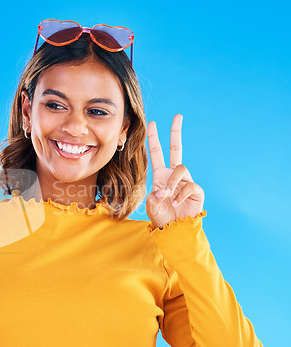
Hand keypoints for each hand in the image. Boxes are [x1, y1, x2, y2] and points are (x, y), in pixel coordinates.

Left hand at [145, 114, 203, 228]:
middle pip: (175, 149)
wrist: (174, 230)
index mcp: (160, 175)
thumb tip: (164, 191)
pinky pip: (190, 185)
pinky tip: (176, 203)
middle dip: (175, 132)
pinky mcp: (196, 190)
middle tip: (177, 116)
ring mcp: (185, 181)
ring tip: (168, 196)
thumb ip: (153, 198)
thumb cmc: (161, 218)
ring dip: (172, 181)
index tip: (152, 123)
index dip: (154, 138)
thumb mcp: (151, 208)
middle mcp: (173, 175)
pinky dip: (180, 194)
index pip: (156, 153)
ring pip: (180, 168)